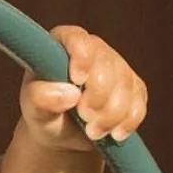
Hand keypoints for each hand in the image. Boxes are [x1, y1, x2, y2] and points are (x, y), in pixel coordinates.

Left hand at [19, 26, 147, 151]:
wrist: (64, 134)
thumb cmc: (44, 115)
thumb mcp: (33, 110)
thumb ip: (40, 99)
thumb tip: (69, 94)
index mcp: (62, 46)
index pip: (76, 38)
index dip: (81, 57)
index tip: (78, 80)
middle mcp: (92, 50)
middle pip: (106, 65)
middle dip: (98, 96)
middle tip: (84, 117)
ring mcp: (116, 66)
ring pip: (126, 85)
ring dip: (111, 114)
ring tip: (92, 131)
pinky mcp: (134, 87)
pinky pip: (139, 102)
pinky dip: (127, 121)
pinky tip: (113, 133)